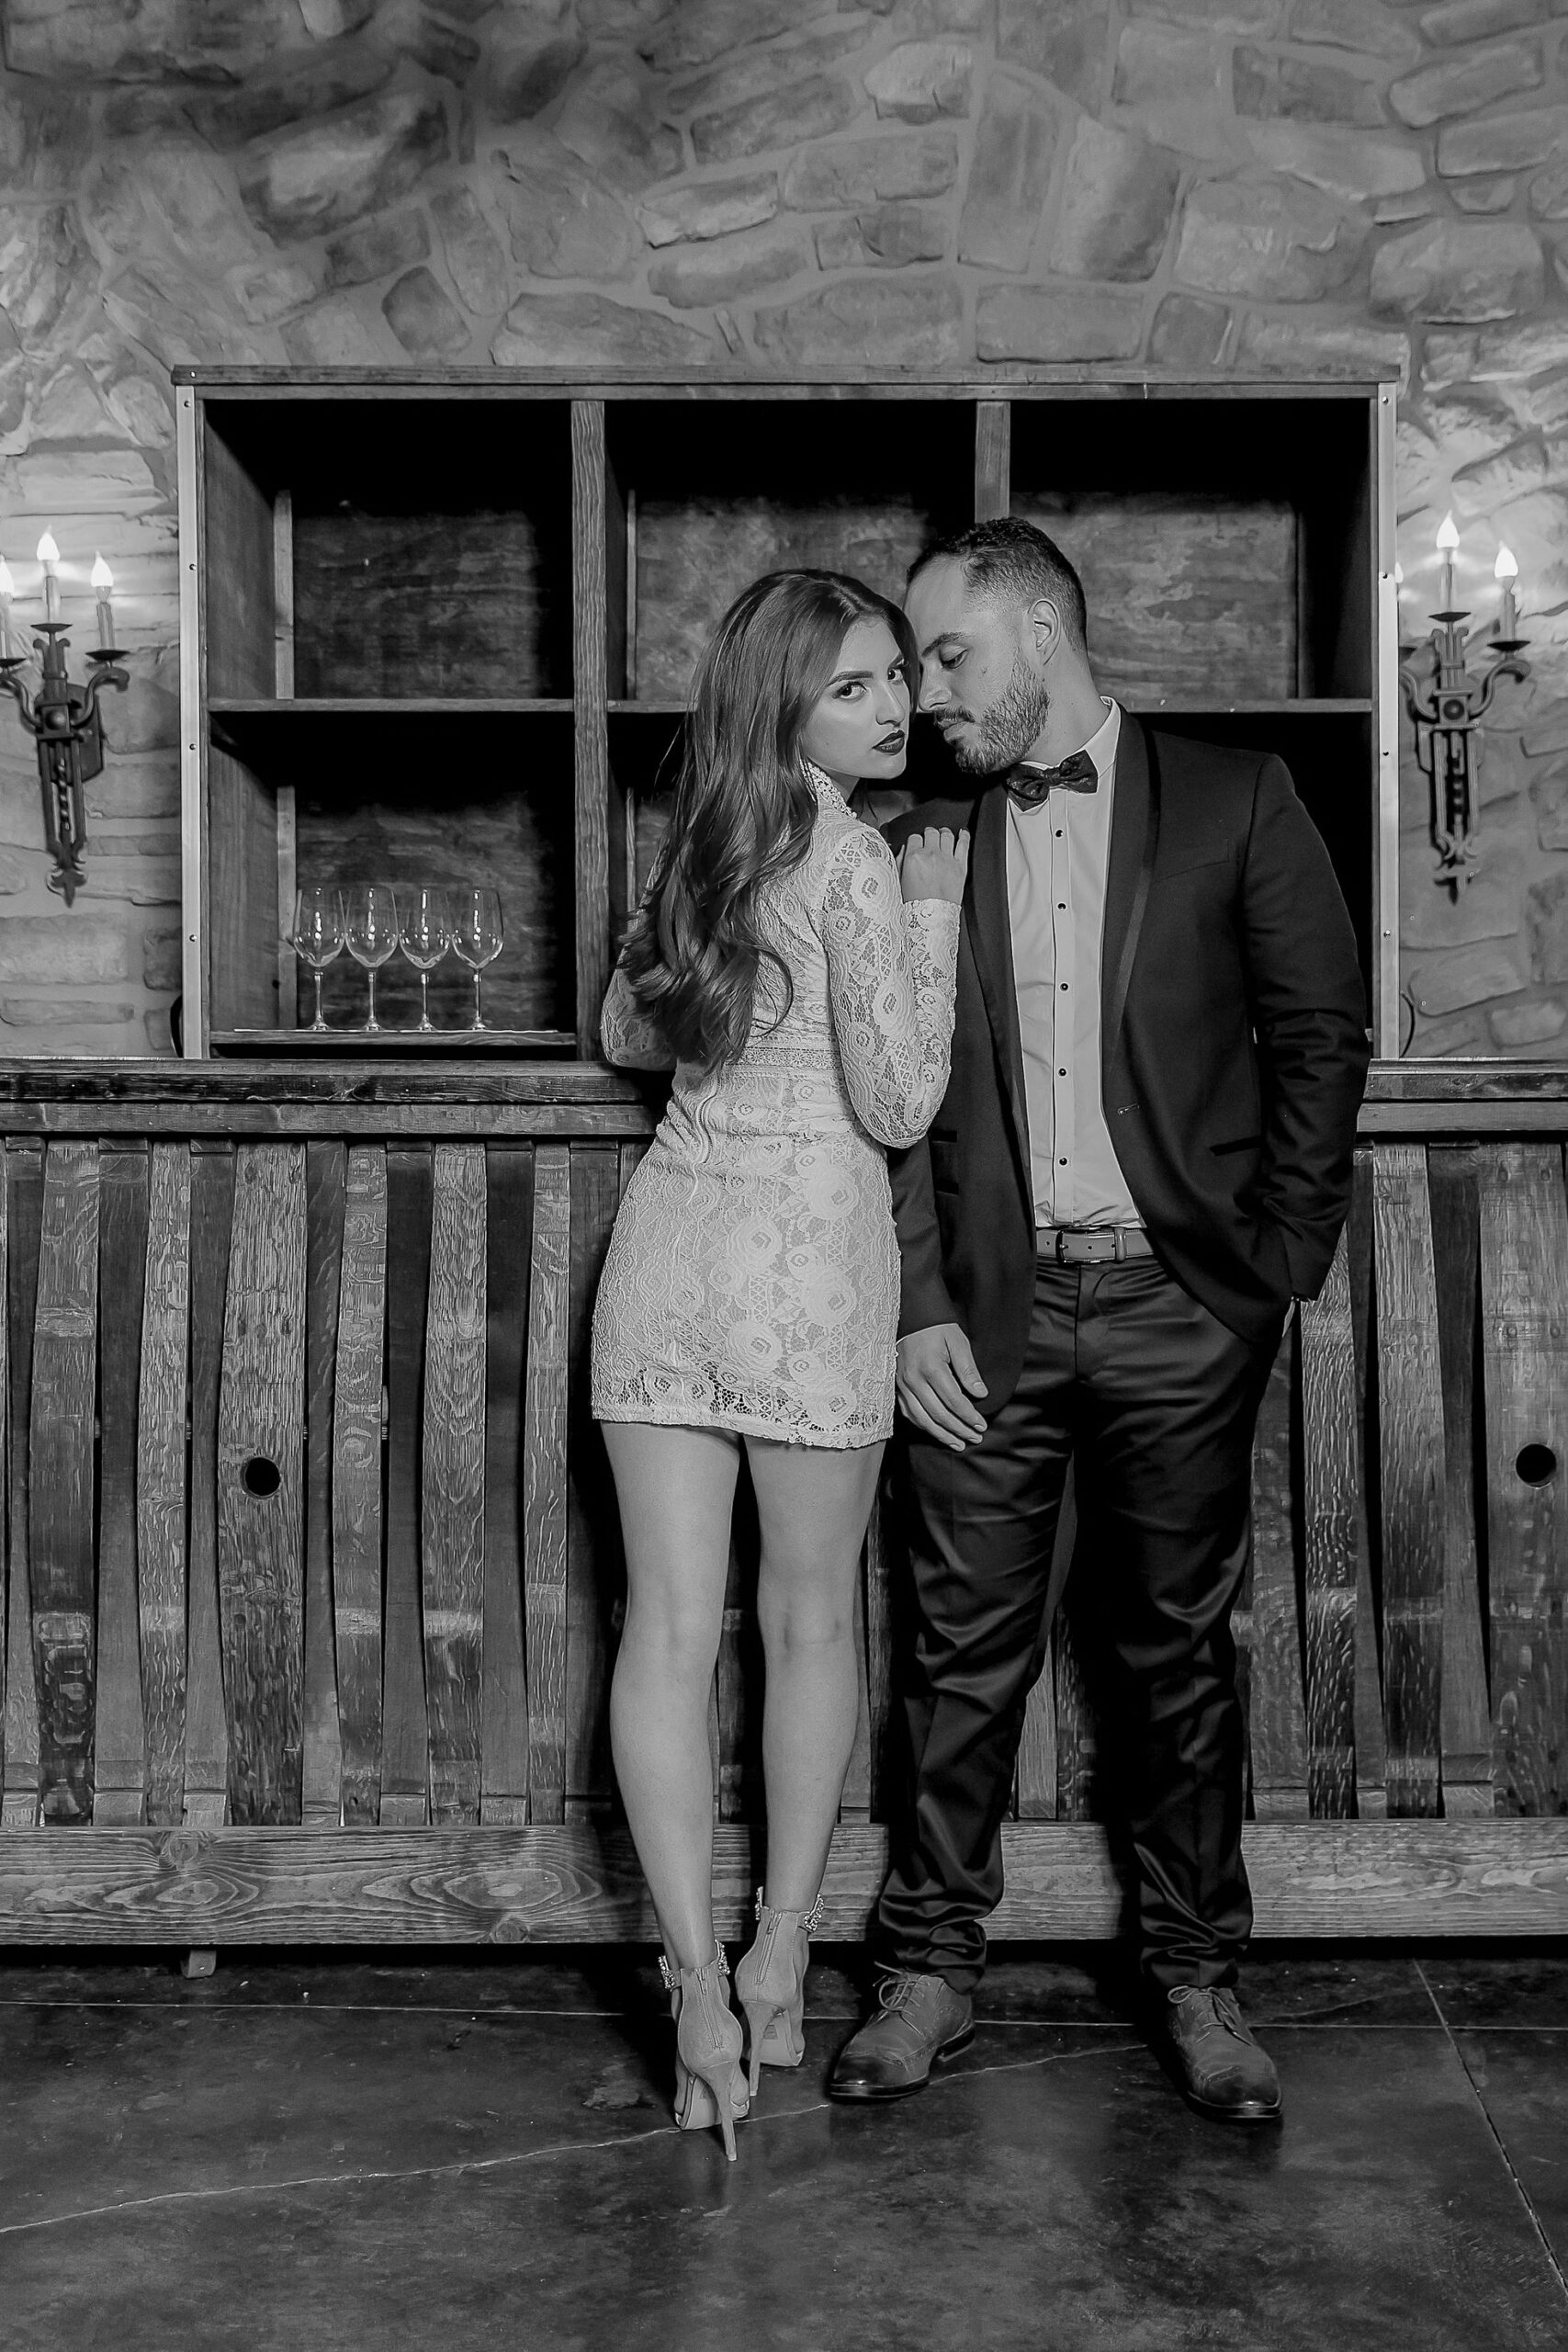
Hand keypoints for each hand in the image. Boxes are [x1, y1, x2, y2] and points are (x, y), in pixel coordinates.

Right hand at [896, 1322, 988, 1449]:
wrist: (911, 1315)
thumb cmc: (937, 1327)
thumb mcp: (958, 1342)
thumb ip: (969, 1370)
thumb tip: (980, 1394)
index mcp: (931, 1368)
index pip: (954, 1401)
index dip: (969, 1416)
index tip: (981, 1425)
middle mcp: (914, 1379)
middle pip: (938, 1414)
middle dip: (959, 1429)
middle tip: (975, 1438)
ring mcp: (902, 1384)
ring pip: (922, 1418)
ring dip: (941, 1434)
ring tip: (958, 1443)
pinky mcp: (897, 1386)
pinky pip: (909, 1412)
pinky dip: (923, 1425)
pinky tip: (936, 1431)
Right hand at [898, 826, 969, 905]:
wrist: (931, 919)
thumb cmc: (915, 904)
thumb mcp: (899, 881)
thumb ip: (900, 862)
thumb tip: (904, 850)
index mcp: (913, 858)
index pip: (914, 837)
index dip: (915, 840)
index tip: (917, 844)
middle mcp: (931, 855)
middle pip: (931, 832)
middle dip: (929, 834)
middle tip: (929, 838)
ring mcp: (947, 859)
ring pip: (947, 835)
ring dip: (944, 833)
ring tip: (943, 834)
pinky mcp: (961, 866)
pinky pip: (964, 844)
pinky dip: (964, 836)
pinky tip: (963, 833)